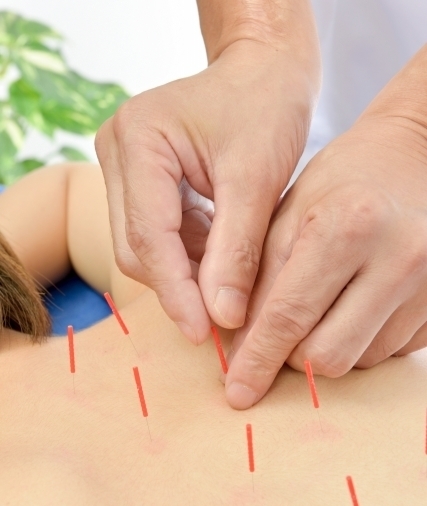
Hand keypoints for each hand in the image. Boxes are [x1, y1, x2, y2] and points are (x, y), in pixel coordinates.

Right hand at [95, 40, 318, 344]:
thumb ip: (237, 251)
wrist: (264, 69)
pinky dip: (189, 258)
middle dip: (179, 287)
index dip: (175, 291)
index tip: (204, 332)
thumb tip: (222, 317)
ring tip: (228, 291)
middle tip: (221, 321)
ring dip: (186, 275)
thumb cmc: (266, 106)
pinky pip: (158, 236)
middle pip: (137, 247)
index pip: (147, 235)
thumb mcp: (257, 179)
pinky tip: (220, 264)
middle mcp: (118, 152)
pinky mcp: (140, 181)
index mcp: (138, 139)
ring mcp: (124, 167)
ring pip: (145, 248)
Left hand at [225, 113, 426, 408]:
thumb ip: (260, 277)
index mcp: (349, 227)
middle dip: (292, 357)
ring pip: (358, 361)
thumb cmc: (344, 180)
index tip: (238, 391)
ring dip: (327, 347)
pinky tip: (358, 304)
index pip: (289, 316)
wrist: (417, 158)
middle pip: (327, 356)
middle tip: (279, 334)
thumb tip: (240, 347)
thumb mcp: (290, 212)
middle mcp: (399, 260)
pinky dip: (361, 341)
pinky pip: (390, 352)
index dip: (257, 360)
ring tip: (325, 303)